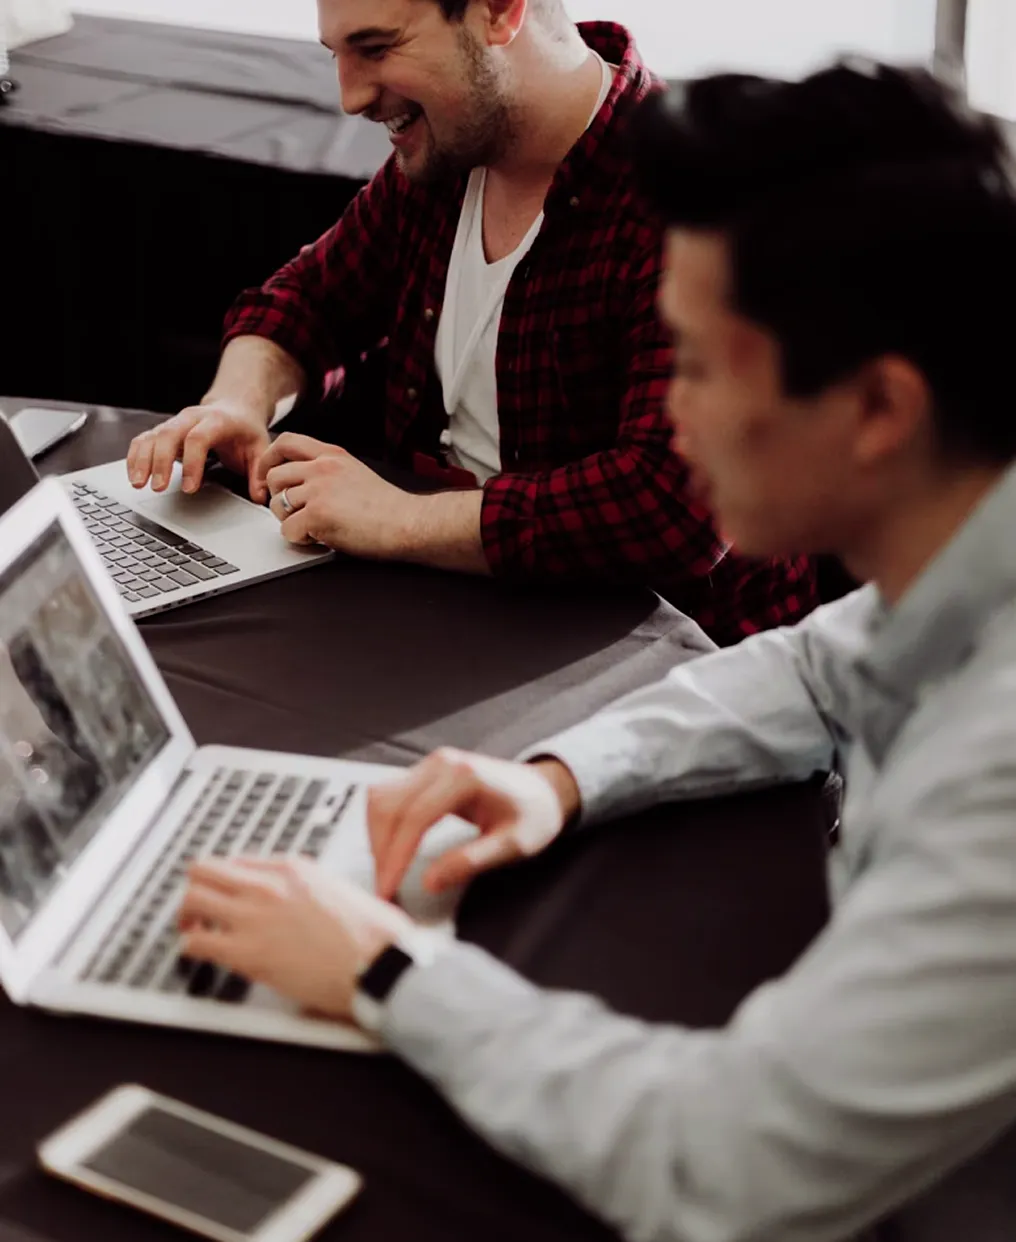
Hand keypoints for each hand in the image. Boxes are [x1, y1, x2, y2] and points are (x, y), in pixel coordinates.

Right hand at [126, 400, 271, 499]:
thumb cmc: (245, 430)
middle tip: (158, 488)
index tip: (190, 488)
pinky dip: (136, 456)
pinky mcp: (164, 430)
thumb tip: (261, 497)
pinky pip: (144, 439)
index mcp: (217, 421)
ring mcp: (175, 422)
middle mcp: (192, 418)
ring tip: (138, 484)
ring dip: (142, 459)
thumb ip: (259, 473)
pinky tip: (134, 475)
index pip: (199, 438)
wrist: (234, 407)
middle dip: (160, 462)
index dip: (192, 463)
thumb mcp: (260, 448)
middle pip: (169, 435)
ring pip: (152, 436)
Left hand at [178, 857, 412, 1020]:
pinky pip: (196, 942)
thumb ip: (313, 888)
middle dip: (197, 889)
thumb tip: (306, 900)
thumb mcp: (342, 890)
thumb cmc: (373, 934)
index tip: (226, 894)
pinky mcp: (246, 952)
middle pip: (204, 870)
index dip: (227, 880)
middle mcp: (267, 885)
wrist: (378, 963)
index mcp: (292, 868)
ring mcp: (253, 916)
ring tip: (194, 930)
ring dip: (188, 916)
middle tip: (199, 908)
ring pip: (191, 899)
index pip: (238, 862)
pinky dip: (191, 947)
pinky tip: (200, 954)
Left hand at [258, 434, 418, 557]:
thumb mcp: (356, 473)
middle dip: (278, 497)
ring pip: (277, 503)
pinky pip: (287, 530)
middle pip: (275, 475)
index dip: (270, 459)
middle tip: (294, 513)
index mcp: (332, 455)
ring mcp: (319, 490)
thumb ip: (328, 471)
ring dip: (288, 520)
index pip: (286, 442)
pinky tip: (319, 538)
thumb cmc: (389, 507)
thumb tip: (302, 483)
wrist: (408, 523)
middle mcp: (322, 468)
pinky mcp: (318, 515)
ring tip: (312, 527)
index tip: (269, 477)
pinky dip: (300, 539)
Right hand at [368, 750, 580, 900]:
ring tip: (386, 873)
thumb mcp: (512, 845)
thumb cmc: (534, 816)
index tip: (387, 889)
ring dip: (377, 837)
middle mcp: (441, 763)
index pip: (414, 817)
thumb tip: (428, 882)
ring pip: (382, 797)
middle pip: (389, 805)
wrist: (544, 790)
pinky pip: (390, 795)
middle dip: (381, 850)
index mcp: (464, 777)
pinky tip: (390, 851)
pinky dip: (384, 825)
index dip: (396, 856)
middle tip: (383, 890)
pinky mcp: (425, 772)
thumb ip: (470, 862)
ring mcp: (430, 764)